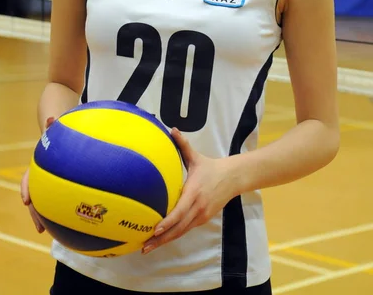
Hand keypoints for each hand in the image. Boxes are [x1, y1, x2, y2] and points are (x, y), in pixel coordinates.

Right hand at [20, 117, 55, 233]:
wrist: (53, 126)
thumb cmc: (55, 126)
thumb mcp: (52, 125)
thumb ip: (51, 124)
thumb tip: (50, 119)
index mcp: (39, 163)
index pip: (28, 177)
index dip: (26, 189)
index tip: (26, 200)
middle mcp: (41, 174)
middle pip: (35, 195)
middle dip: (35, 212)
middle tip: (40, 227)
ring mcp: (48, 180)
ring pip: (43, 200)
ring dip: (44, 215)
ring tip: (45, 231)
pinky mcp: (59, 183)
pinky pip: (59, 197)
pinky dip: (62, 208)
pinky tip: (73, 220)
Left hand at [142, 128, 236, 254]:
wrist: (233, 178)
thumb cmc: (210, 167)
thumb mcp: (196, 156)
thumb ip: (182, 144)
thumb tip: (172, 129)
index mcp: (194, 193)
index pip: (180, 211)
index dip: (167, 222)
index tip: (154, 229)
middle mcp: (198, 207)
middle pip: (178, 228)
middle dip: (161, 239)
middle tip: (144, 246)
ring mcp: (201, 215)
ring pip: (181, 232)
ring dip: (165, 241)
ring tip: (148, 247)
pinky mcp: (203, 219)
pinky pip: (186, 229)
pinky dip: (173, 236)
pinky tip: (161, 240)